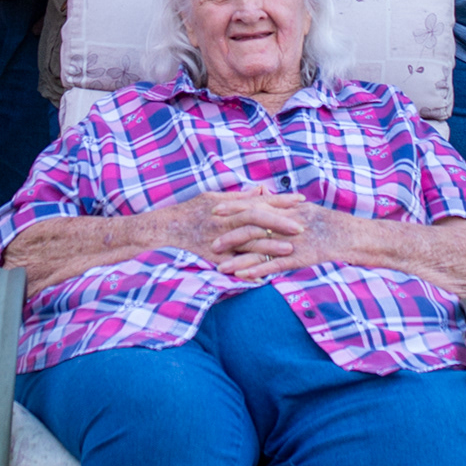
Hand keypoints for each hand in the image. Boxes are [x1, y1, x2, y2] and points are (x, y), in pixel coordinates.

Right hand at [162, 187, 312, 280]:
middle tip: (301, 227)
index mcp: (227, 205)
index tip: (300, 200)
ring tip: (290, 249)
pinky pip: (233, 264)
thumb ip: (239, 197)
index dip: (280, 201)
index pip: (259, 200)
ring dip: (269, 245)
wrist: (163, 230)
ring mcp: (218, 240)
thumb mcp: (213, 198)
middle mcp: (224, 220)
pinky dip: (247, 270)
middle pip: (257, 219)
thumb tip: (261, 190)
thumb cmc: (189, 212)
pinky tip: (263, 275)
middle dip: (280, 222)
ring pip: (248, 241)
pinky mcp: (212, 258)